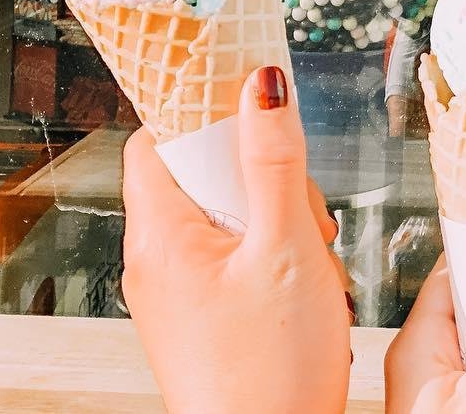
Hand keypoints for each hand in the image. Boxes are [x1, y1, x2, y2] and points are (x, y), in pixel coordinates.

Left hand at [121, 66, 351, 413]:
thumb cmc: (269, 377)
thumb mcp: (286, 247)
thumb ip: (274, 161)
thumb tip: (261, 88)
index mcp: (161, 238)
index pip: (158, 138)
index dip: (202, 113)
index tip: (246, 104)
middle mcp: (159, 262)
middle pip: (203, 174)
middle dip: (261, 177)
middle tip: (296, 209)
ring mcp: (180, 291)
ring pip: (227, 214)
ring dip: (276, 218)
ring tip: (306, 256)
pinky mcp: (204, 314)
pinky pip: (234, 255)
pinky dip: (271, 253)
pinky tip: (302, 282)